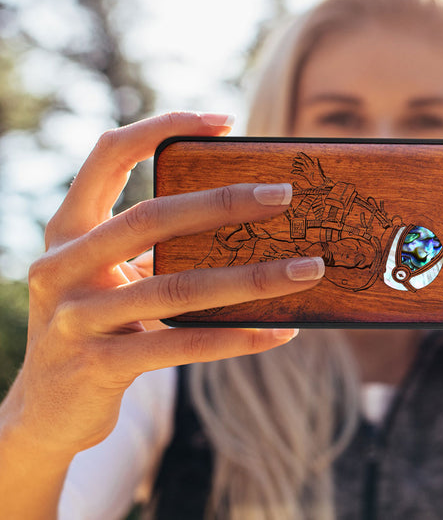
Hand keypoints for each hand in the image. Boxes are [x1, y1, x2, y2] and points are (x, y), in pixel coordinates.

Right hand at [2, 112, 324, 460]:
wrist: (46, 410)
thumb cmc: (97, 323)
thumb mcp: (111, 275)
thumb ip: (154, 246)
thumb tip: (247, 220)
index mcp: (68, 229)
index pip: (108, 154)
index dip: (162, 127)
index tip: (224, 120)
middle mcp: (62, 265)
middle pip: (151, 218)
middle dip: (223, 202)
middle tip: (284, 194)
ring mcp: (76, 318)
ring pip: (177, 287)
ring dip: (253, 278)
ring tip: (307, 269)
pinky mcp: (98, 365)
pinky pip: (183, 345)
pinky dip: (238, 337)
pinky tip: (280, 331)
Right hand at [292, 152, 327, 186]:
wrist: (320, 183)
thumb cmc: (319, 176)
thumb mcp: (318, 169)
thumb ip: (316, 163)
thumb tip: (315, 157)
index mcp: (312, 165)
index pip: (306, 159)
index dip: (302, 155)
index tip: (298, 153)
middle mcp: (309, 167)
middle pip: (303, 162)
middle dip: (298, 160)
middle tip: (294, 159)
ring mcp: (307, 171)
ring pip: (301, 167)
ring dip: (297, 165)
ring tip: (293, 164)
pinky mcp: (306, 175)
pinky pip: (300, 172)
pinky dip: (297, 172)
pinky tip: (293, 172)